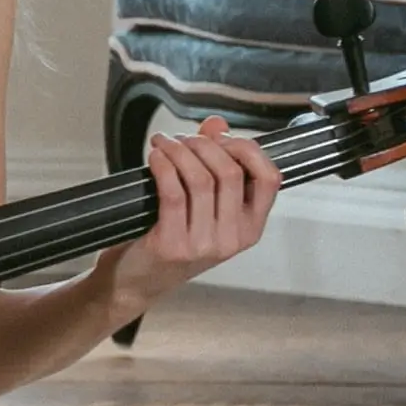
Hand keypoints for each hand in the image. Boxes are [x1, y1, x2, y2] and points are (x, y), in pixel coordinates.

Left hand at [105, 115, 279, 317]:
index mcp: (250, 228)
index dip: (247, 149)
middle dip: (203, 144)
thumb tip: (216, 124)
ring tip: (164, 144)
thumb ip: (213, 162)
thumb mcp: (201, 207)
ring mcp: (203, 245)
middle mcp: (232, 239)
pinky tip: (155, 157)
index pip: (270, 179)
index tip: (221, 138)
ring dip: (179, 150)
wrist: (135, 281)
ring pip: (200, 178)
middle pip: (230, 171)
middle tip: (182, 139)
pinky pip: (173, 191)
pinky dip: (163, 165)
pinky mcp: (172, 245)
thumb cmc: (170, 241)